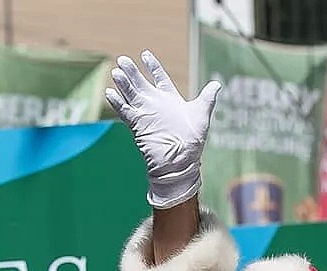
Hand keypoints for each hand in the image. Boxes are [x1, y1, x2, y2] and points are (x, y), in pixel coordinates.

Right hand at [106, 51, 220, 208]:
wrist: (181, 161)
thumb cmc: (192, 140)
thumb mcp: (201, 114)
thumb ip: (207, 98)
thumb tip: (217, 84)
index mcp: (170, 99)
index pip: (159, 78)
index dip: (152, 66)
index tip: (145, 54)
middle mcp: (156, 104)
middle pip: (140, 83)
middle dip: (132, 71)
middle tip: (123, 60)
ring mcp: (146, 114)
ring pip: (131, 94)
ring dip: (123, 84)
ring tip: (116, 72)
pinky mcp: (138, 125)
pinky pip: (125, 112)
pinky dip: (117, 103)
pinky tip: (110, 93)